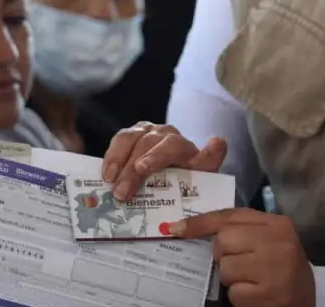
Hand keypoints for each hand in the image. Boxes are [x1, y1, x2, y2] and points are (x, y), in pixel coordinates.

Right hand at [101, 122, 226, 201]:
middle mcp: (167, 134)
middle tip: (121, 193)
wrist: (176, 177)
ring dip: (118, 160)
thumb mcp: (201, 178)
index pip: (172, 146)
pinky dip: (111, 156)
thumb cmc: (188, 182)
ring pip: (131, 138)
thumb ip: (209, 163)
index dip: (155, 156)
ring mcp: (148, 131)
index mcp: (185, 148)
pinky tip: (106, 173)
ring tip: (109, 180)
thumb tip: (218, 141)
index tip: (141, 169)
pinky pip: (120, 139)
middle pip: (148, 146)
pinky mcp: (132, 135)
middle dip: (132, 170)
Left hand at [171, 208, 314, 306]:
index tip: (176, 229)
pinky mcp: (270, 294)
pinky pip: (234, 292)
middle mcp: (278, 242)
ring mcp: (275, 269)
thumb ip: (239, 229)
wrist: (306, 300)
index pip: (230, 216)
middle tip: (241, 264)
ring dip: (232, 279)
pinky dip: (240, 297)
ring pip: (225, 268)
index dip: (200, 223)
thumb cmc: (280, 267)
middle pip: (223, 241)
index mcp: (277, 224)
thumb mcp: (267, 241)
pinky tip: (256, 295)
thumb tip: (183, 228)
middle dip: (224, 256)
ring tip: (251, 281)